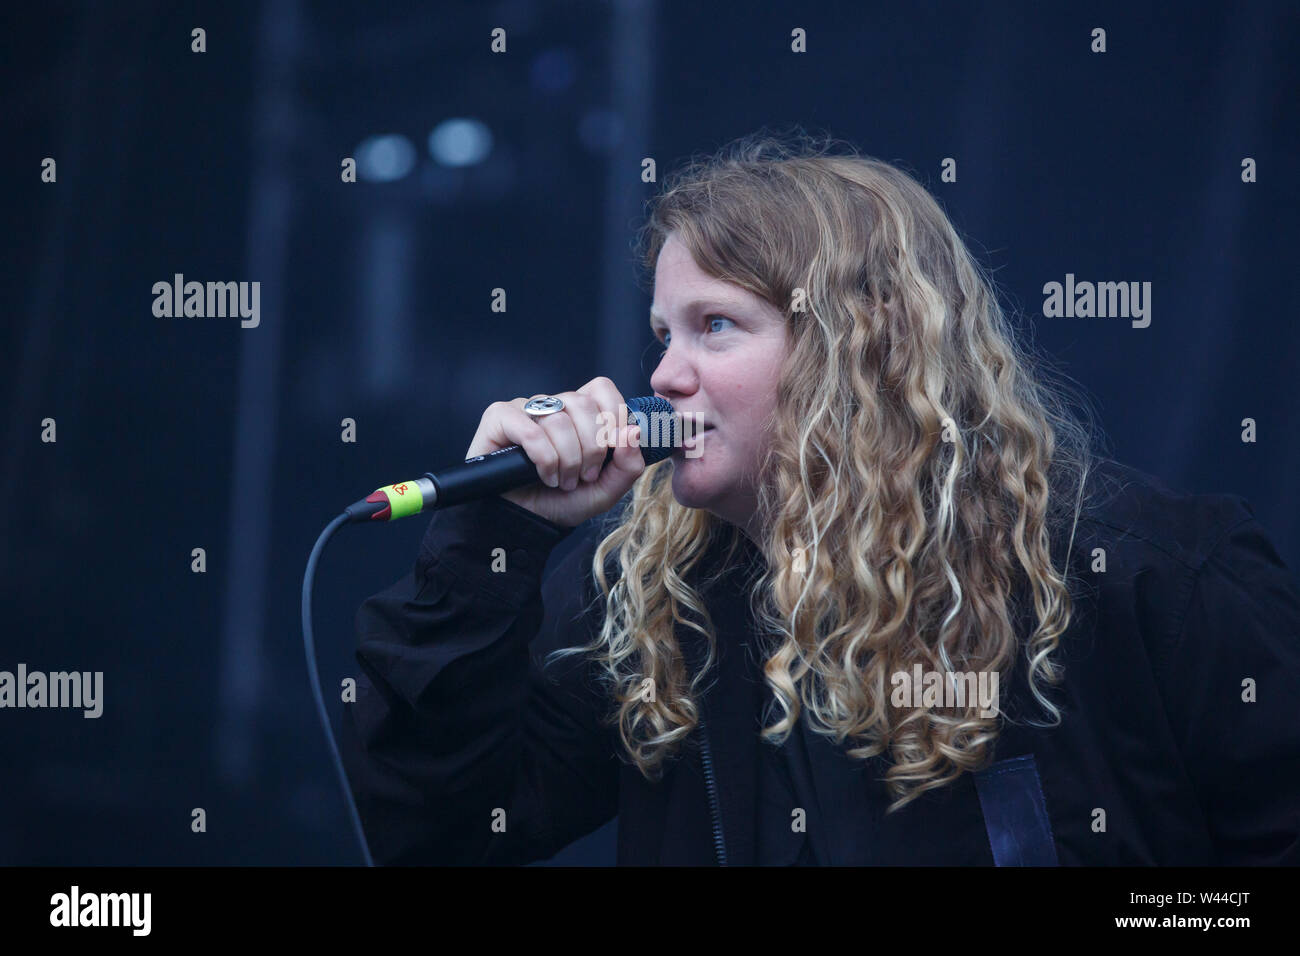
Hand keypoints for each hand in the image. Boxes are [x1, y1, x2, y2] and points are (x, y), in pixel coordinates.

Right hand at [464, 377, 646, 527]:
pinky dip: (544, 458)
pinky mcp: (499, 419)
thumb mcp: (606, 490)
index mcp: (578, 413)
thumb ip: (628, 465)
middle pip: (583, 403)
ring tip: (563, 481)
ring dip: (567, 459)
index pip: (601, 388)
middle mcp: (551, 406)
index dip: (613, 414)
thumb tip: (633, 432)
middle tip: (585, 475)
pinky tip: (543, 475)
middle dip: (592, 447)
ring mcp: (524, 410)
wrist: (525, 523)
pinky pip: (529, 429)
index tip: (613, 447)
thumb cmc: (561, 502)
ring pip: (558, 418)